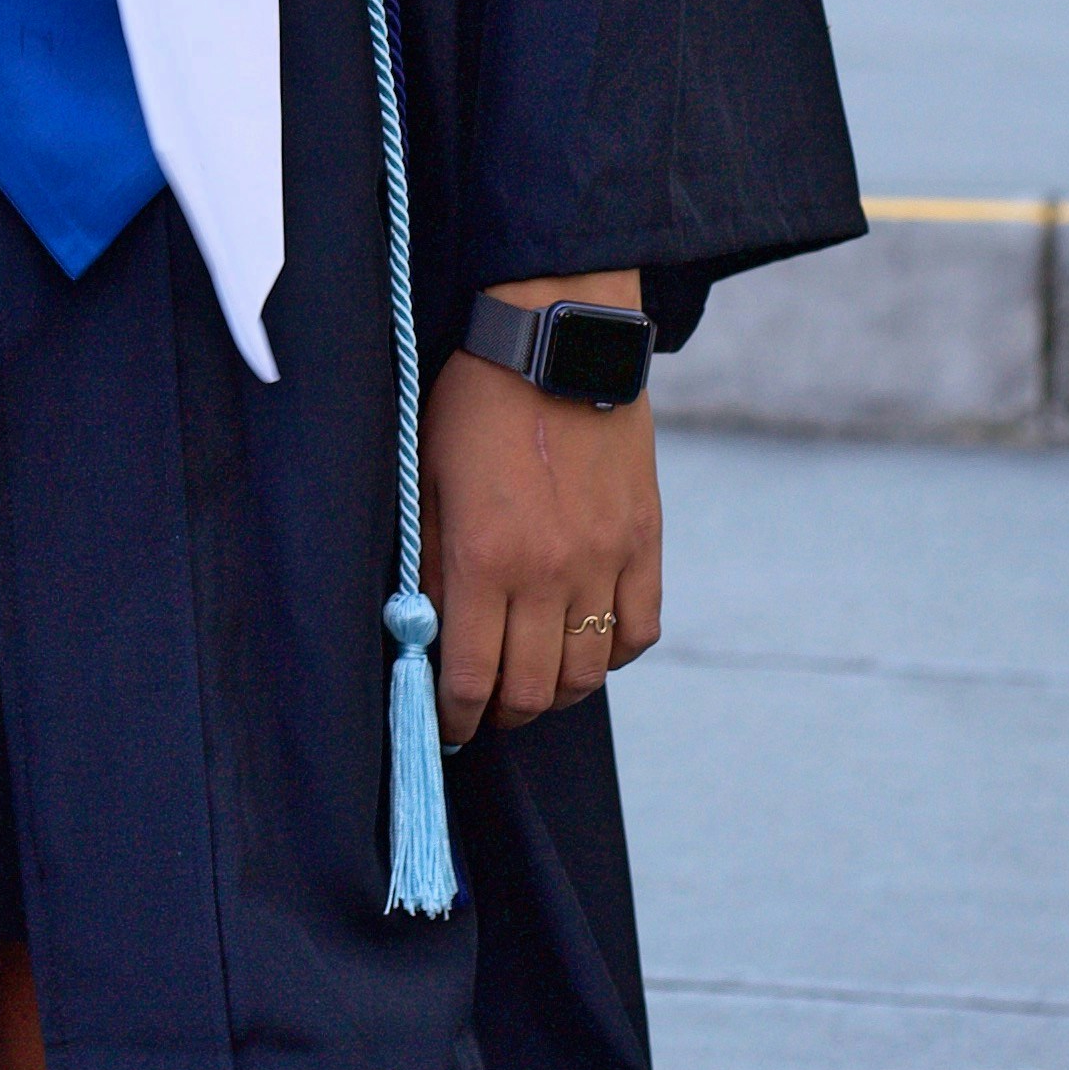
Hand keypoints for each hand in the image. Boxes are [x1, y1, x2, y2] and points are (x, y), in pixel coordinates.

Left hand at [419, 327, 661, 747]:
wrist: (555, 342)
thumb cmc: (474, 404)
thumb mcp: (426, 479)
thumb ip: (428, 563)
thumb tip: (423, 633)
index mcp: (485, 559)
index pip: (471, 678)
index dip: (454, 718)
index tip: (445, 727)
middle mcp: (549, 572)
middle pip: (533, 691)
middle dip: (502, 713)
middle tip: (485, 708)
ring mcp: (605, 561)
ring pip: (588, 674)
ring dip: (557, 694)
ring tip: (532, 684)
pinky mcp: (644, 543)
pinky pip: (638, 632)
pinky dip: (612, 654)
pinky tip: (586, 646)